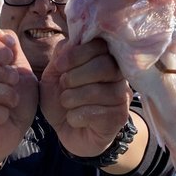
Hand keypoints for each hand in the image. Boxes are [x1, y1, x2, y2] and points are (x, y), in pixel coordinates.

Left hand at [40, 37, 131, 156]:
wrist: (68, 132)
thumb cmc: (63, 100)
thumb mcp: (53, 74)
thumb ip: (61, 55)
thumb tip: (72, 43)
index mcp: (103, 58)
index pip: (100, 45)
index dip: (77, 54)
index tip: (59, 66)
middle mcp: (118, 75)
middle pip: (105, 65)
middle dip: (75, 76)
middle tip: (64, 86)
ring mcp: (121, 96)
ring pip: (98, 91)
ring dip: (72, 98)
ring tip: (66, 103)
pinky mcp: (119, 117)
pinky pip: (96, 113)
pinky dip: (75, 117)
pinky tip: (74, 119)